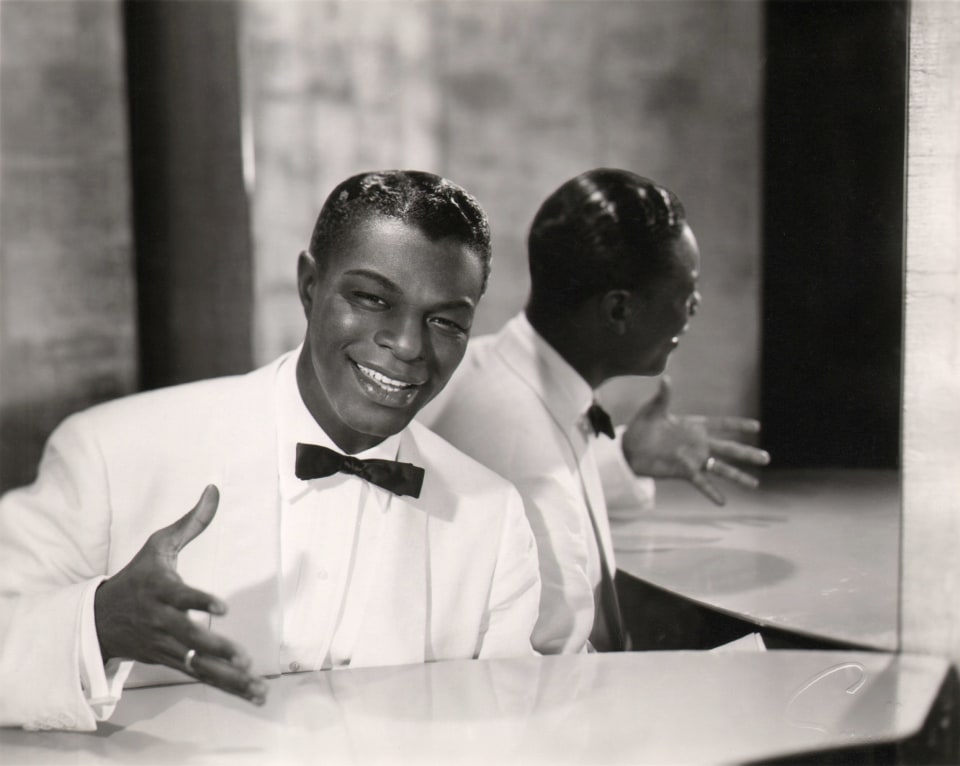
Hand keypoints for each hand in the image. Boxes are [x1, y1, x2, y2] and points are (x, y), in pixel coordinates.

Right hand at [94, 485, 266, 704]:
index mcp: (160, 591)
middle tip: (240, 655)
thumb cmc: (138, 576)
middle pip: (189, 637)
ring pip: (197, 663)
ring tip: (252, 679)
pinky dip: (226, 684)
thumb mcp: (159, 546)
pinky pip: (201, 675)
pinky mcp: (171, 661)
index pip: (181, 597)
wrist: (99, 618)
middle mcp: (162, 621)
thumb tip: (214, 489)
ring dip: (226, 674)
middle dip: (214, 648)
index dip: (200, 602)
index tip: (222, 607)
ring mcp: (166, 645)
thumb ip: (191, 522)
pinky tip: (252, 692)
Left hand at [620, 377, 770, 504]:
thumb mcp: (653, 409)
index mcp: (694, 426)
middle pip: (728, 448)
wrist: (629, 448)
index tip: (756, 426)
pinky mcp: (684, 472)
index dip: (737, 425)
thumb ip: (663, 396)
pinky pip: (701, 483)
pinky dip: (712, 492)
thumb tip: (666, 378)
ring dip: (738, 476)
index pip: (721, 425)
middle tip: (766, 458)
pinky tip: (723, 502)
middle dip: (747, 453)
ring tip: (755, 485)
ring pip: (721, 468)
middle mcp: (698, 444)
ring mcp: (693, 459)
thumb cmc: (641, 426)